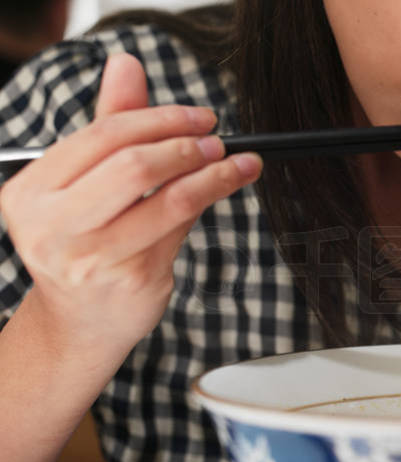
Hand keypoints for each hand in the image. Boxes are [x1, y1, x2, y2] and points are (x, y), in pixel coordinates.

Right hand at [0, 53, 262, 359]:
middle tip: (216, 139)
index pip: (101, 137)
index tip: (198, 116)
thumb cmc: (84, 242)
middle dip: (183, 145)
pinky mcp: (131, 279)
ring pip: (166, 199)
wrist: (80, 322)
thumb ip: (109, 125)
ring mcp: (92, 257)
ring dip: (212, 174)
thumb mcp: (84, 184)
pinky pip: (180, 228)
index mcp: (31, 193)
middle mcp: (52, 227)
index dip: (158, 119)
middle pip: (132, 165)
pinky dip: (210, 199)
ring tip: (236, 161)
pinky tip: (229, 185)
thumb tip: (127, 65)